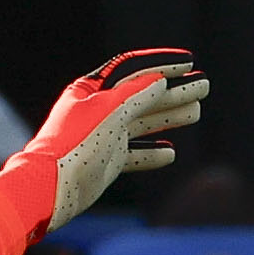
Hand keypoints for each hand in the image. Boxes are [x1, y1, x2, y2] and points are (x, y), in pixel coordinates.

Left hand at [21, 48, 208, 220]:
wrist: (49, 191)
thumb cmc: (75, 146)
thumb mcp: (109, 113)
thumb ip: (137, 95)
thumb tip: (160, 80)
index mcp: (91, 91)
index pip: (131, 71)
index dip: (162, 65)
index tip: (189, 63)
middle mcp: (96, 111)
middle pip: (141, 95)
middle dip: (173, 90)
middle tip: (204, 85)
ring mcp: (101, 137)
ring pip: (141, 123)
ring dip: (168, 116)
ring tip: (196, 111)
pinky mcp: (104, 162)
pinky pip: (133, 153)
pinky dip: (151, 153)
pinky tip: (170, 152)